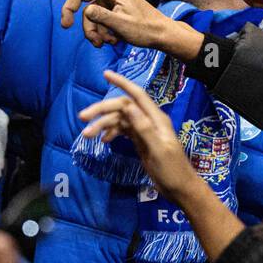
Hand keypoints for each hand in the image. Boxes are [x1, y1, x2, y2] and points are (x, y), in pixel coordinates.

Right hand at [58, 0, 200, 58]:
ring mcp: (110, 3)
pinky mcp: (112, 13)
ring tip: (102, 43)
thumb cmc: (145, 28)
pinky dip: (100, 32)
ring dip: (91, 30)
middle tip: (65, 25)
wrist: (161, 36)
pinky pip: (97, 21)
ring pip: (89, 13)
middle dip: (72, 10)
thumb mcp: (122, 24)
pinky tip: (111, 40)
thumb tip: (86, 10)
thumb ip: (103, 17)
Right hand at [77, 69, 199, 199]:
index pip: (137, 95)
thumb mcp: (158, 150)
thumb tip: (128, 106)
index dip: (122, 82)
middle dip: (102, 110)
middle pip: (123, 108)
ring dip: (103, 124)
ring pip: (120, 120)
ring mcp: (144, 130)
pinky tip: (103, 140)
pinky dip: (111, 132)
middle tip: (82, 117)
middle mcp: (149, 120)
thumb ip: (144, 128)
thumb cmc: (172, 171)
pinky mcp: (140, 140)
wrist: (180, 189)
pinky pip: (123, 130)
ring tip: (87, 135)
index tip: (105, 74)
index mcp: (156, 119)